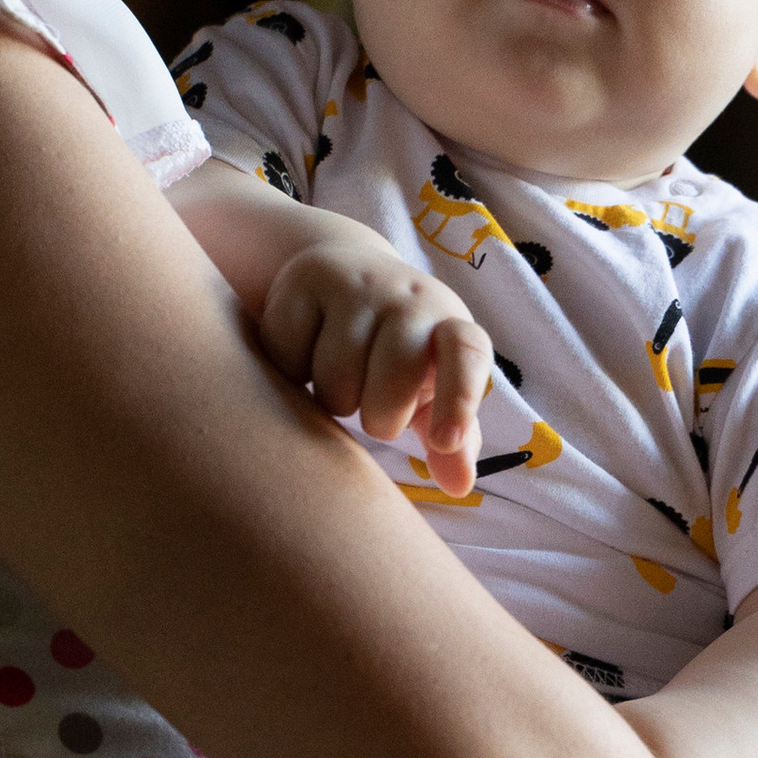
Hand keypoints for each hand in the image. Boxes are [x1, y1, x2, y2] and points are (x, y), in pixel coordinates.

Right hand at [256, 232, 493, 496]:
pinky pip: (290, 354)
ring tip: (338, 381)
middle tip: (372, 407)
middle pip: (392, 381)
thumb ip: (447, 438)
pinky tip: (305, 358)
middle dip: (378, 416)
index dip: (459, 399)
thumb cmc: (397, 351)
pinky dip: (292, 372)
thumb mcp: (427, 391)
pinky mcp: (308, 279)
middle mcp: (410, 297)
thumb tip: (459, 485)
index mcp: (450, 324)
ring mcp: (359, 284)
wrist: (348, 272)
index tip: (445, 441)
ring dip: (331, 398)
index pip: (467, 352)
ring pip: (335, 376)